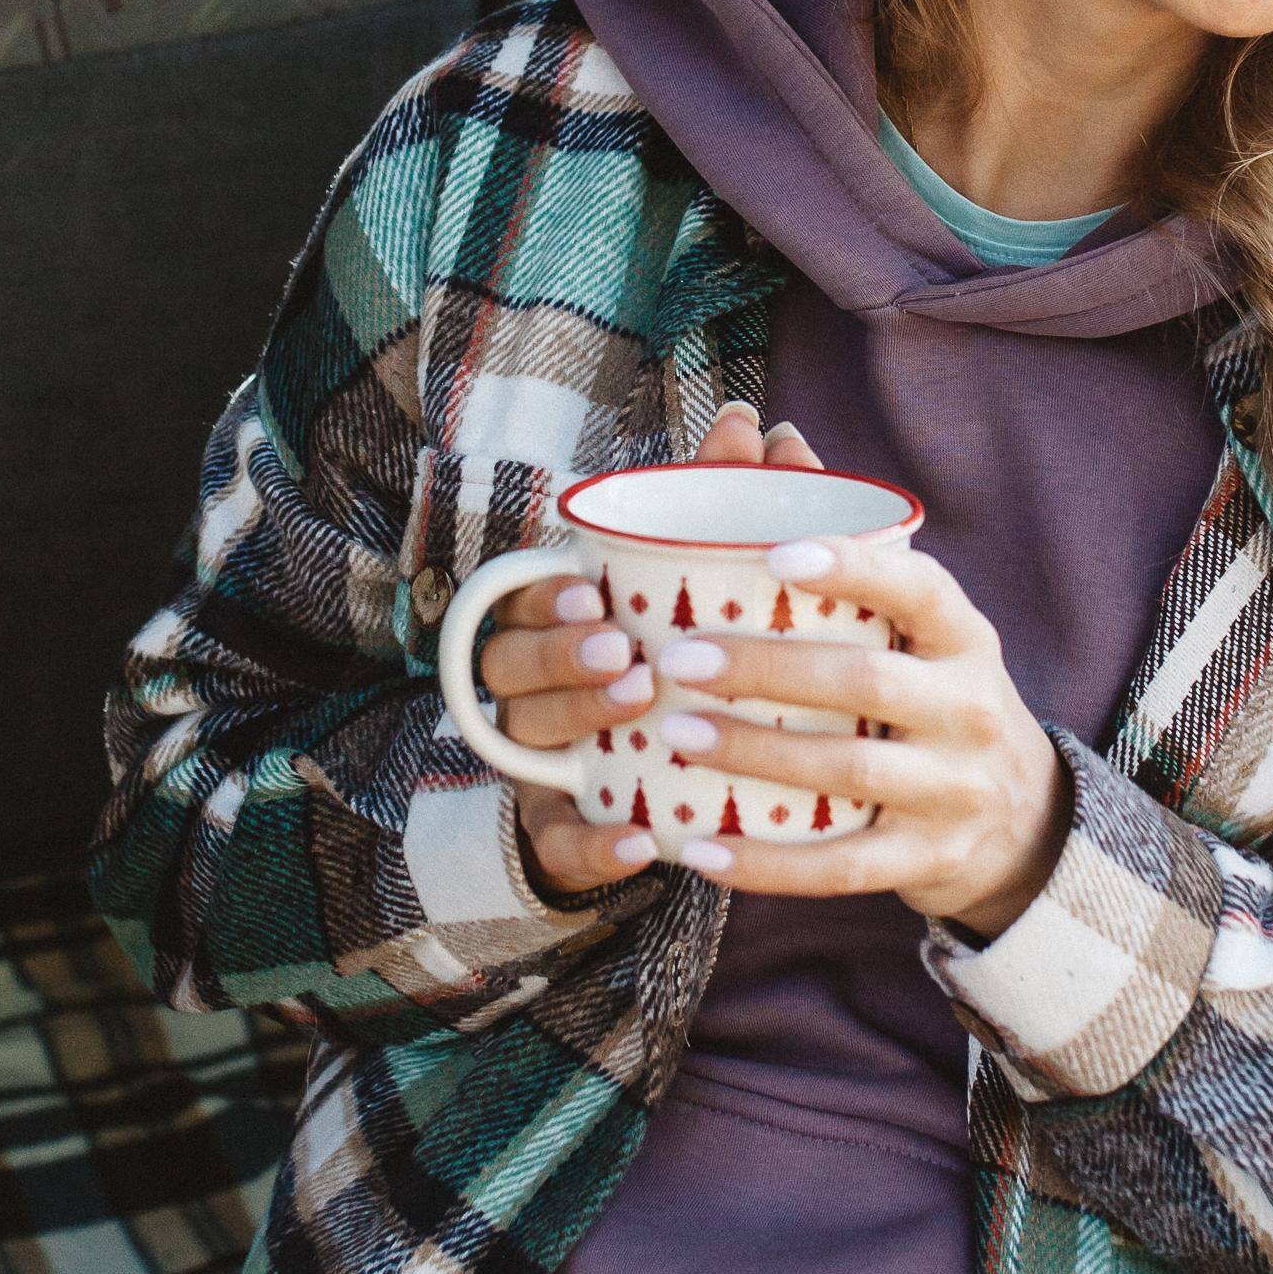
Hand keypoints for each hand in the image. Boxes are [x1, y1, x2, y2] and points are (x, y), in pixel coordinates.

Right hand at [480, 402, 820, 898]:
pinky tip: (638, 843)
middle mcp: (537, 689)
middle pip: (511, 669)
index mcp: (556, 626)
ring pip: (529, 742)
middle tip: (623, 651)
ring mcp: (545, 763)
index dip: (546, 599)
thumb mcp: (698, 586)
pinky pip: (563, 845)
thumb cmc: (681, 658)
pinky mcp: (566, 834)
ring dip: (576, 725)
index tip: (591, 592)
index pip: (521, 603)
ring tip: (635, 708)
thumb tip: (761, 426)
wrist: (677, 788)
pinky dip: (596, 847)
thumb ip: (722, 504)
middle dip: (560, 658)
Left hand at [647, 534, 1068, 932]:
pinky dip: (765, 864)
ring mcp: (952, 789)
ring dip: (756, 754)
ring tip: (676, 734)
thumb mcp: (919, 626)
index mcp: (962, 637)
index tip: (774, 556)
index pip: (920, 588)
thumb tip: (774, 436)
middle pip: (868, 680)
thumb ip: (849, 539)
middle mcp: (968, 708)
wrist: (1020, 822)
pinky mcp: (926, 859)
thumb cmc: (937, 695)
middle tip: (678, 660)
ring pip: (851, 769)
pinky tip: (699, 847)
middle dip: (767, 669)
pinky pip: (840, 867)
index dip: (853, 567)